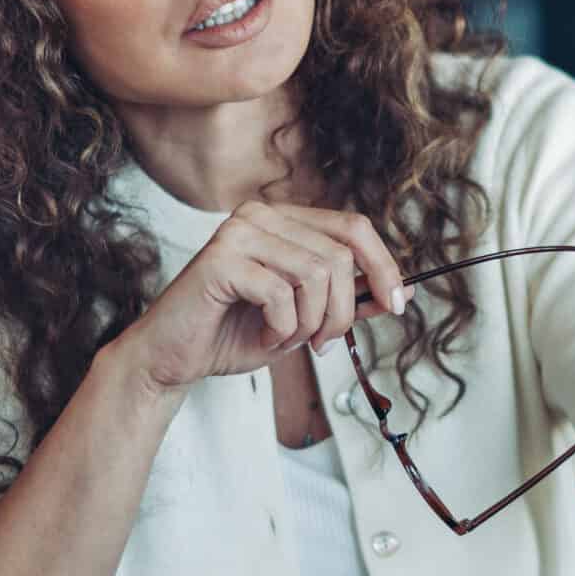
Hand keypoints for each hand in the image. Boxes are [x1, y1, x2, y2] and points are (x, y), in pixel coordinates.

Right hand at [115, 201, 408, 393]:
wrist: (173, 360)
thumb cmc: (233, 335)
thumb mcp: (305, 319)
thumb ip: (347, 300)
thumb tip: (401, 292)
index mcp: (282, 220)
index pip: (353, 226)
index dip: (384, 265)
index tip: (396, 305)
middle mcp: (260, 215)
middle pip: (340, 255)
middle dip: (341, 311)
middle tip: (321, 343)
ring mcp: (238, 233)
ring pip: (316, 274)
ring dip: (311, 323)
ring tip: (286, 339)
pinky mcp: (220, 260)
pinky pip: (281, 294)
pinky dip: (282, 328)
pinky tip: (264, 336)